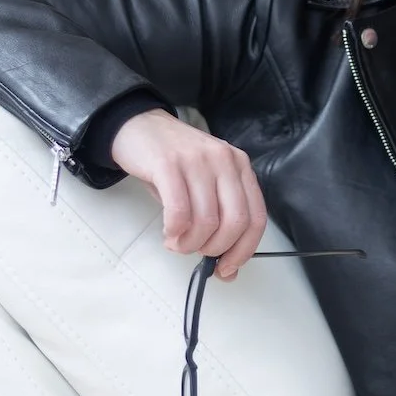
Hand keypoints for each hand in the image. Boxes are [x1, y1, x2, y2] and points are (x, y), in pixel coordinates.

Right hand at [110, 109, 266, 280]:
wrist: (139, 125)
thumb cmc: (173, 163)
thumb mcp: (204, 185)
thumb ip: (220, 220)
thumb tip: (227, 270)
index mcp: (240, 166)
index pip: (256, 217)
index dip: (243, 250)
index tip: (227, 268)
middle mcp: (224, 161)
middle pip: (235, 222)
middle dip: (215, 249)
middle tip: (195, 251)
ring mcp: (197, 160)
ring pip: (206, 221)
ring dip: (189, 243)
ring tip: (176, 241)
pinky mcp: (168, 164)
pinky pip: (179, 211)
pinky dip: (174, 231)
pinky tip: (168, 231)